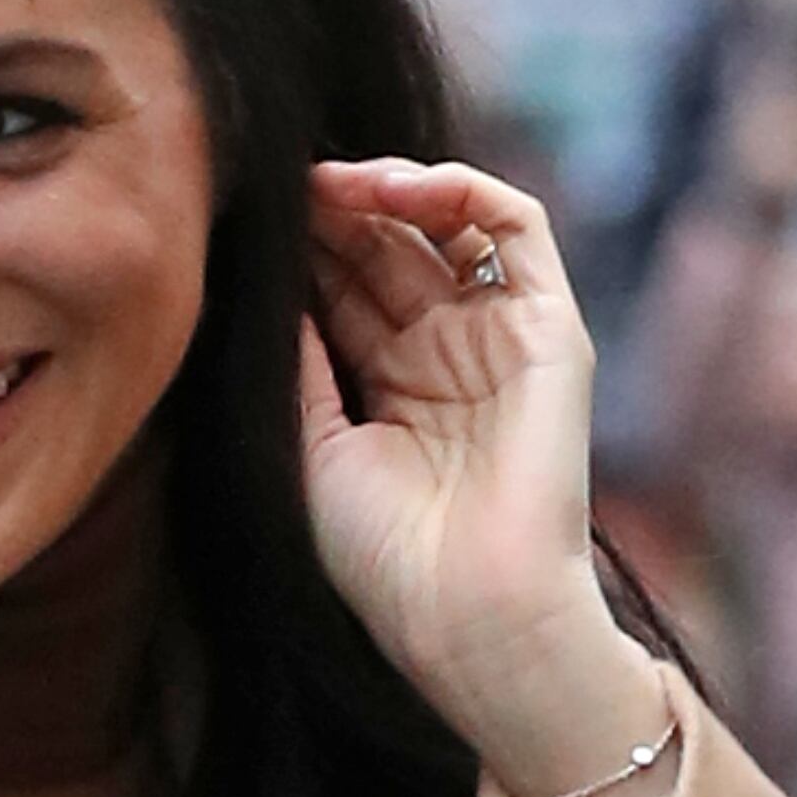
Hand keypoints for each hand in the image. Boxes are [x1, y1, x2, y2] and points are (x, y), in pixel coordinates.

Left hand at [297, 158, 645, 731]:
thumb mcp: (312, 447)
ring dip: (387, 191)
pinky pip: (518, 227)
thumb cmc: (385, 557)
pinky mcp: (550, 329)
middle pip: (387, 249)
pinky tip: (395, 188)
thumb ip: (297, 361)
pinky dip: (462, 190)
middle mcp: (446, 355)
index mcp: (390, 388)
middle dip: (333, 213)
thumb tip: (269, 280)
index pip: (343, 289)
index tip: (247, 221)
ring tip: (329, 184)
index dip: (302, 249)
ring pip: (446, 226)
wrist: (469, 612)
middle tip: (278, 186)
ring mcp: (499, 337)